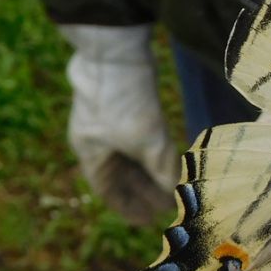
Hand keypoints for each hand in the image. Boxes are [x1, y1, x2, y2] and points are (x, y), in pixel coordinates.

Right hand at [62, 24, 179, 225]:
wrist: (113, 49)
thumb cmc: (123, 100)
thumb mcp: (146, 140)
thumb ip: (163, 168)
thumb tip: (178, 191)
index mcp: (92, 153)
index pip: (109, 191)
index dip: (127, 207)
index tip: (146, 221)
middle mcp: (97, 139)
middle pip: (121, 174)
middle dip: (144, 191)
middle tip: (168, 206)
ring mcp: (110, 120)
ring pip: (132, 155)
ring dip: (151, 171)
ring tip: (173, 185)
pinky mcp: (125, 103)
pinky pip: (140, 136)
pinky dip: (154, 149)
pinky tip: (170, 155)